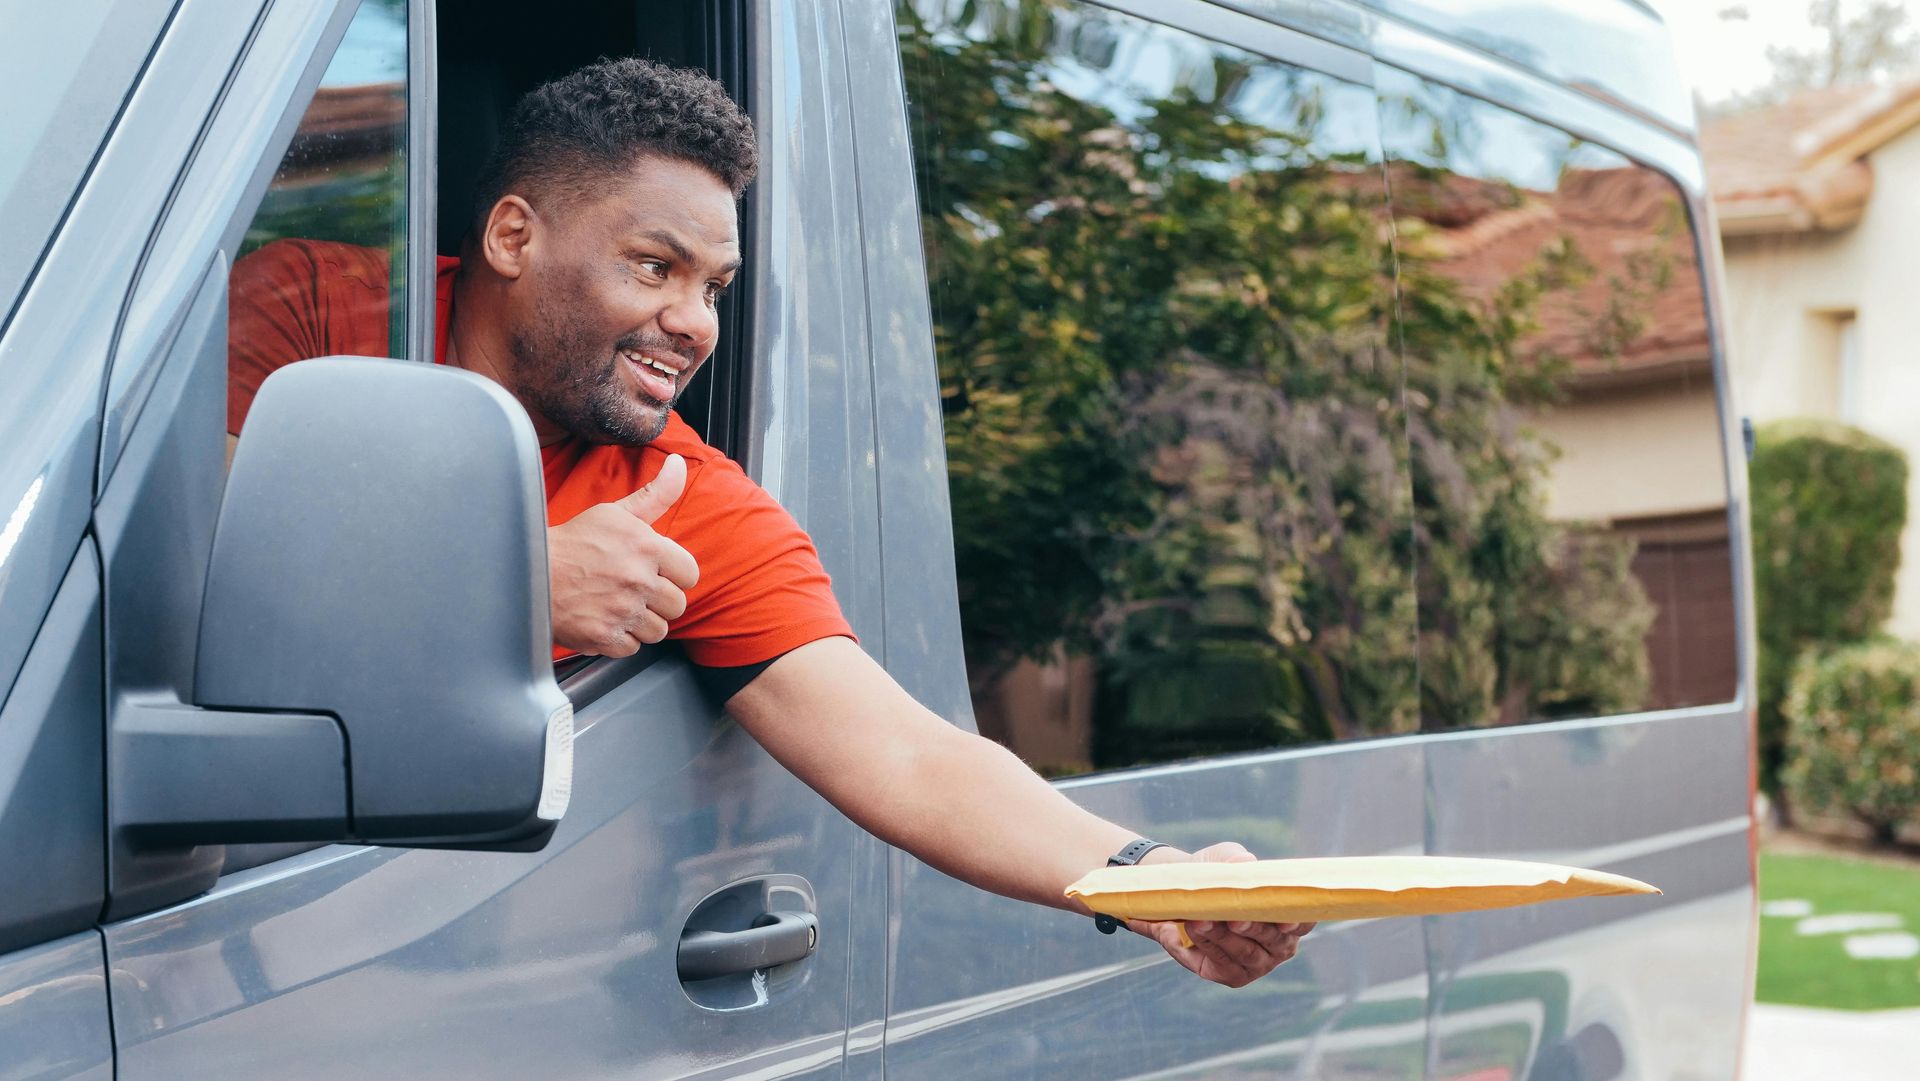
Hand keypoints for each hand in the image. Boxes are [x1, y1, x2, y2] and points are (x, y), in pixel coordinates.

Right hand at [546, 454, 699, 656]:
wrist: (529, 572)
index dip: (674, 574)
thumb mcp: (616, 512)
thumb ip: (655, 494)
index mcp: (647, 547)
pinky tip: (604, 619)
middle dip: (658, 600)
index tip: (655, 572)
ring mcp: (622, 610)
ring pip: (658, 630)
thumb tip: (678, 464)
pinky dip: (620, 639)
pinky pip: (632, 647)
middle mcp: (638, 579)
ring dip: (641, 622)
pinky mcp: (604, 636)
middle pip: (677, 605)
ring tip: (618, 605)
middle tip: (632, 590)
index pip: (690, 574)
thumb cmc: (574, 542)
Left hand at [1128, 842, 1313, 987]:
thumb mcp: (1223, 859)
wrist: (1182, 892)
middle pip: (1274, 940)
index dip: (1298, 922)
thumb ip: (1234, 858)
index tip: (1284, 920)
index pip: (1303, 922)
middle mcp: (1279, 945)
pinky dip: (1204, 944)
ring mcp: (1256, 964)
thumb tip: (1243, 861)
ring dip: (1222, 937)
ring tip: (1200, 920)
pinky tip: (1189, 929)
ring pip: (1245, 953)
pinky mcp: (1230, 974)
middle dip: (1253, 928)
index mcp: (1289, 917)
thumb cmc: (1217, 875)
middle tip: (1234, 918)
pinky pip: (1219, 962)